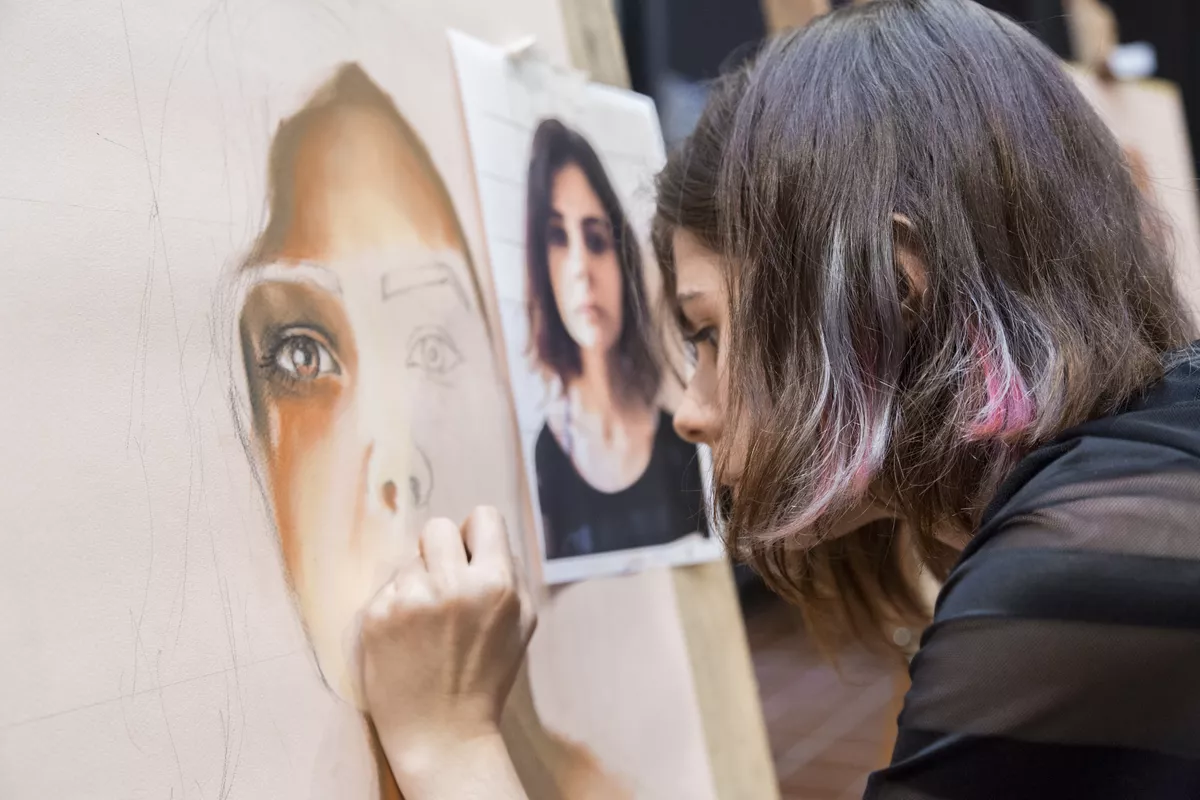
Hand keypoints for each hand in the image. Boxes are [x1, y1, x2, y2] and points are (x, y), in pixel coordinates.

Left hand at [360, 506, 536, 794]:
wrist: (442, 734)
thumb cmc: (486, 678)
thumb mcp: (521, 625)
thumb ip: (509, 574)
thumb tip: (485, 536)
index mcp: (495, 584)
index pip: (483, 517)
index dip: (476, 536)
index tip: (470, 558)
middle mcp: (452, 585)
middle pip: (438, 528)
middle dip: (441, 551)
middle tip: (444, 585)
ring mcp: (410, 600)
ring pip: (408, 560)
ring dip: (417, 582)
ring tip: (425, 625)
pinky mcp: (375, 617)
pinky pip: (386, 588)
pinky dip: (394, 608)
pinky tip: (405, 639)